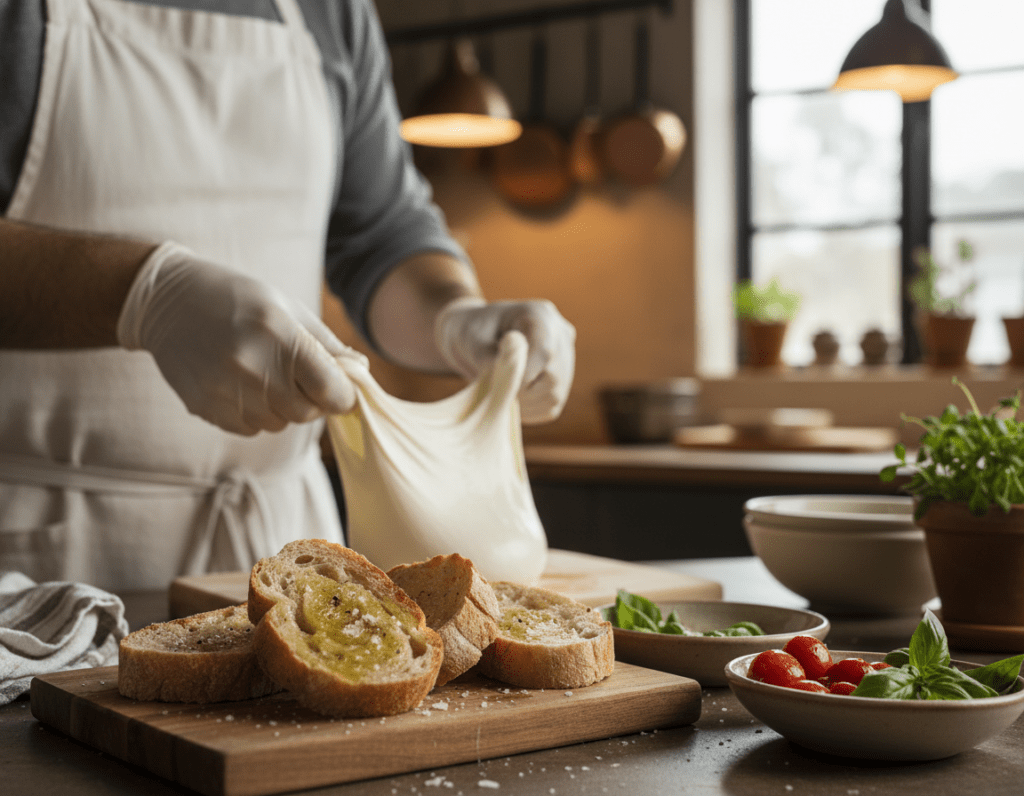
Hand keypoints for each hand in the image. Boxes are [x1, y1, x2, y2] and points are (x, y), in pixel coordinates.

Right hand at [117, 242, 362, 435]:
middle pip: (307, 412)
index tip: (341, 389)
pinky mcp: (206, 407)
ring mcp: (226, 390)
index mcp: (280, 334)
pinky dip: (256, 413)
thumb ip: (327, 344)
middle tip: (299, 377)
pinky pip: (251, 428)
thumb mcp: (287, 307)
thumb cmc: (238, 299)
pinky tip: (241, 384)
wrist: (168, 301)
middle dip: (313, 400)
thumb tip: (362, 371)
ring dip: (283, 407)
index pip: (331, 390)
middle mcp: (253, 366)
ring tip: (263, 373)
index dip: (343, 395)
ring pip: (280, 423)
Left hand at [434, 297, 575, 423]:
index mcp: (540, 314)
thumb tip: (510, 371)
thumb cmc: (471, 333)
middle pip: (553, 376)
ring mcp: (565, 358)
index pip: (544, 351)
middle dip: (520, 390)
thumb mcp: (471, 339)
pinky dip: (528, 410)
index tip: (497, 380)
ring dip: (524, 403)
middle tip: (494, 387)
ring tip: (500, 391)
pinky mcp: (562, 380)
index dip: (522, 374)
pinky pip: (551, 406)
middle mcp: (560, 334)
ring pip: (555, 394)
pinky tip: (510, 397)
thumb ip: (488, 355)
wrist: (477, 338)